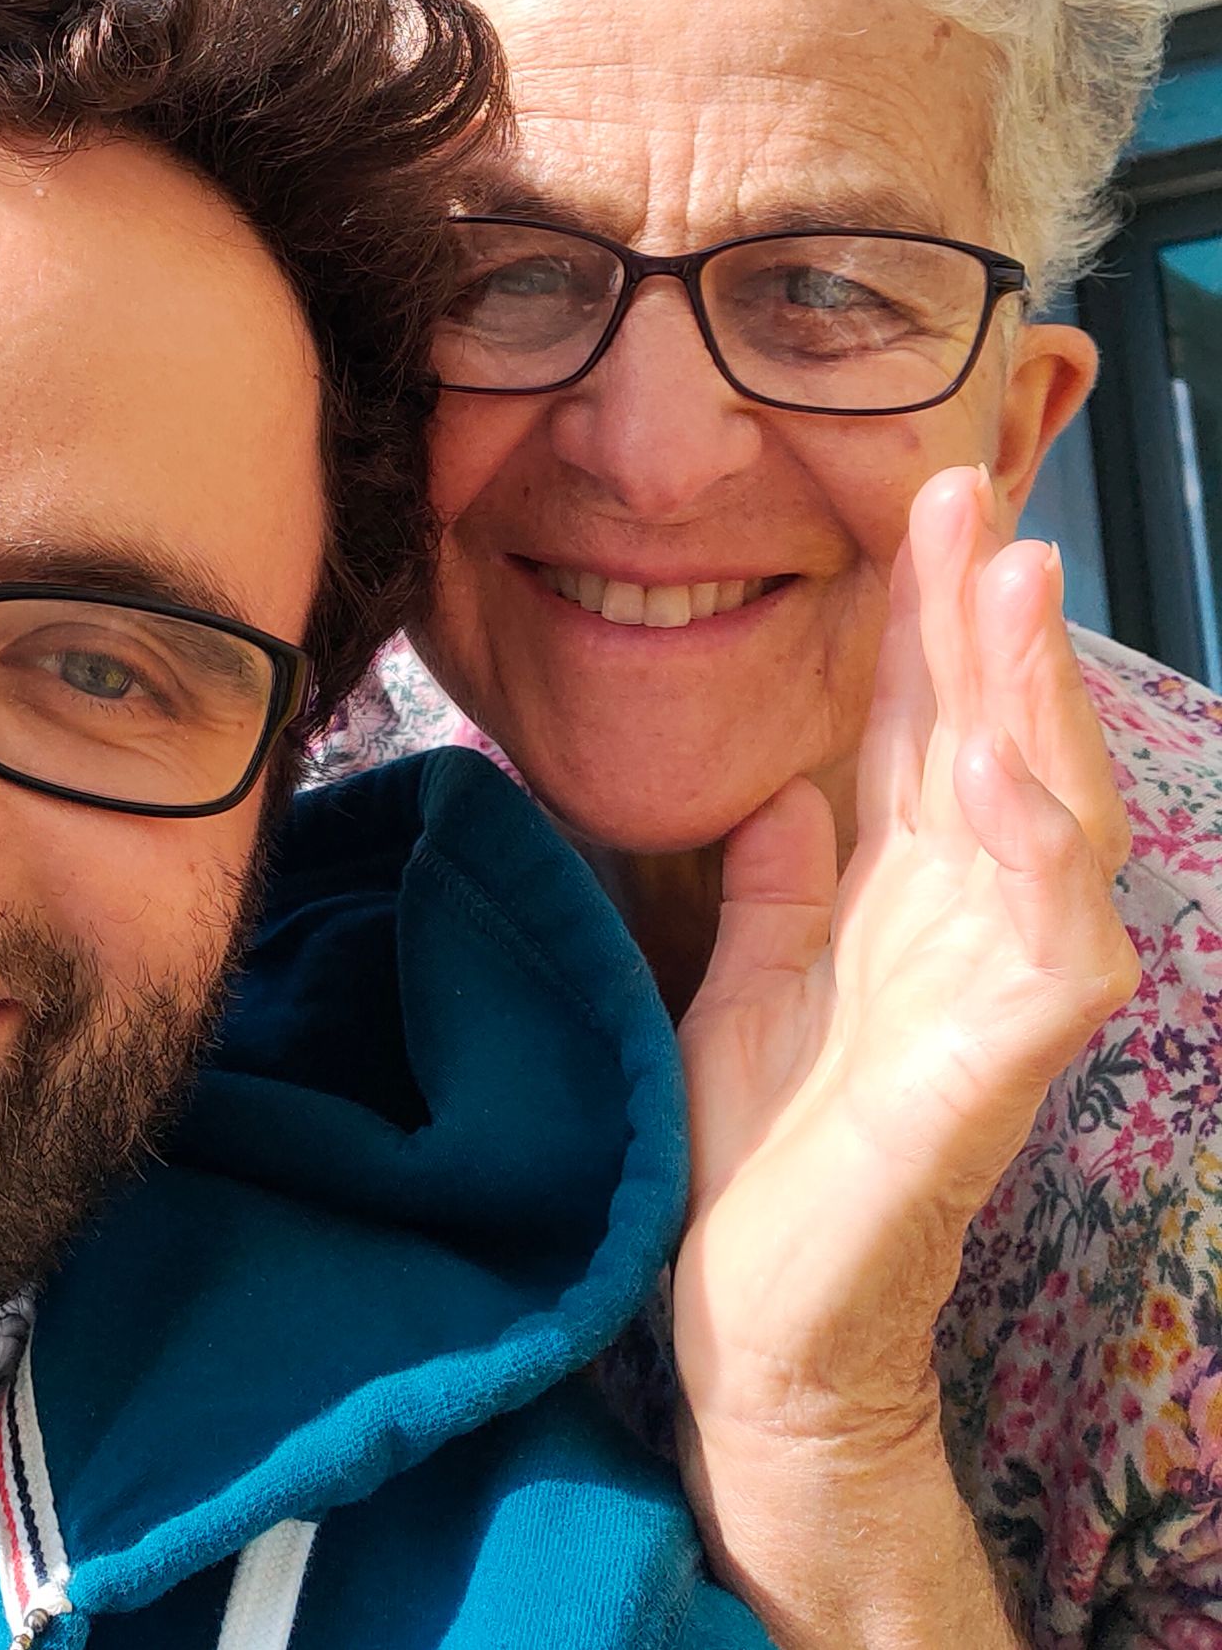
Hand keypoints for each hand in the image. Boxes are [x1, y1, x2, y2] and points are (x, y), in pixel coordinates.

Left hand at [674, 465, 1137, 1456]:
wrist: (755, 1308)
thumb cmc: (758, 1150)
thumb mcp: (750, 980)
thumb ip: (780, 887)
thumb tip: (780, 799)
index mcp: (904, 893)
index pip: (925, 730)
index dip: (923, 623)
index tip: (916, 507)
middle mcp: (968, 919)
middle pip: (991, 736)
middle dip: (982, 617)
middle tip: (966, 492)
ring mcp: (1001, 983)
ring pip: (1049, 806)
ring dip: (1032, 693)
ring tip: (1009, 575)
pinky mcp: (1008, 1057)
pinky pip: (1049, 935)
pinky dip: (1039, 847)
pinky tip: (1014, 768)